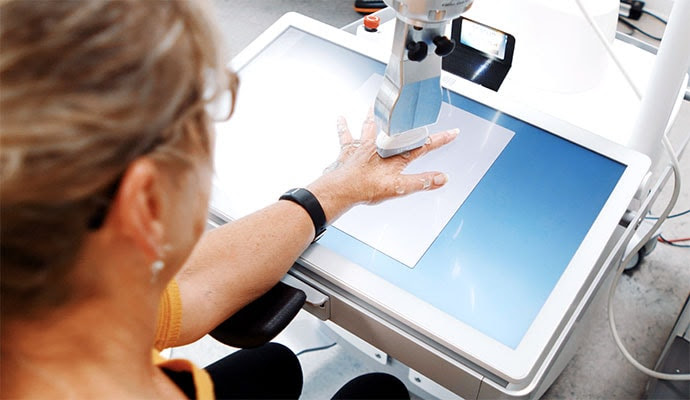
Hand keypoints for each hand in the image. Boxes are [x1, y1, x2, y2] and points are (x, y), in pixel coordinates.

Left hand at [307, 109, 458, 222]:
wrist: (343, 188)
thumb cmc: (367, 187)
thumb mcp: (400, 187)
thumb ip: (422, 181)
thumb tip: (442, 178)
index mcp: (396, 154)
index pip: (423, 145)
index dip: (440, 139)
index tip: (452, 133)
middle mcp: (381, 145)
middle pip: (398, 130)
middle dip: (409, 123)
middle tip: (415, 113)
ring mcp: (364, 146)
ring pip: (371, 126)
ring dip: (374, 116)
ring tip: (376, 106)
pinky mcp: (348, 150)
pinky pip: (345, 135)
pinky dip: (344, 126)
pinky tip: (341, 118)